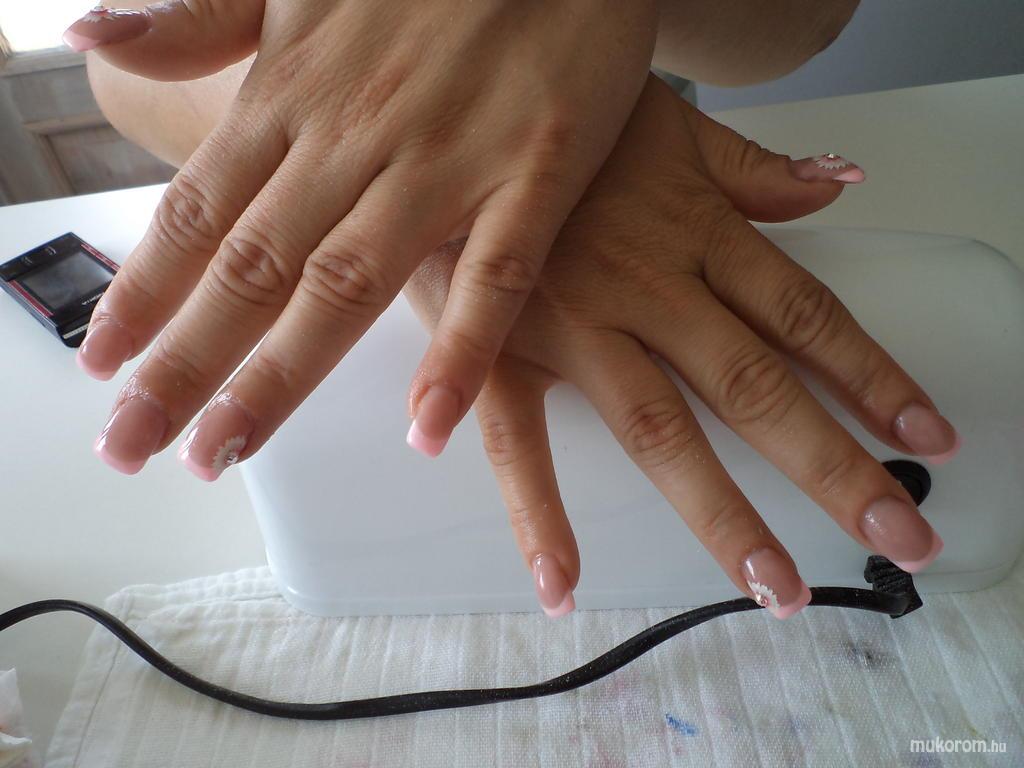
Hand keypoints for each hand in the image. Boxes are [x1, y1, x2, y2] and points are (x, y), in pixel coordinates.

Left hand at [68, 0, 656, 471]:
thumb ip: (201, 19)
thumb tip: (90, 35)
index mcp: (297, 94)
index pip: (198, 213)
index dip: (142, 294)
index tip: (101, 367)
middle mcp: (357, 136)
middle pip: (253, 269)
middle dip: (184, 364)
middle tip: (132, 445)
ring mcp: (449, 158)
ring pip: (349, 283)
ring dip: (281, 377)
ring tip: (227, 452)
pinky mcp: (538, 171)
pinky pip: (496, 274)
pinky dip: (461, 351)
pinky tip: (427, 427)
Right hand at [406, 75, 958, 617]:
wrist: (450, 124)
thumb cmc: (564, 130)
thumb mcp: (672, 131)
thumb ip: (755, 170)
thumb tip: (839, 184)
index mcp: (694, 232)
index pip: (802, 314)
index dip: (871, 375)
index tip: (925, 434)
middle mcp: (646, 287)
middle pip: (754, 385)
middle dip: (832, 464)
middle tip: (898, 531)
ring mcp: (573, 327)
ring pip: (660, 428)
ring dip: (722, 512)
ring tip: (773, 585)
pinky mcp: (501, 353)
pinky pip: (519, 440)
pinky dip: (538, 513)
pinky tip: (561, 583)